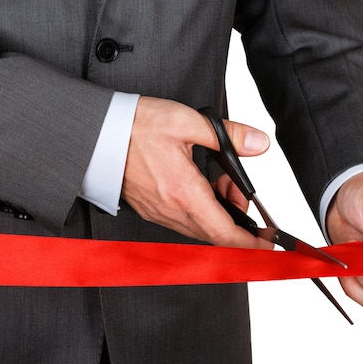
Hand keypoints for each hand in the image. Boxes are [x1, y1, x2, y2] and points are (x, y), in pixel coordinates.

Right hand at [122, 96, 272, 248]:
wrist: (94, 135)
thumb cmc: (132, 127)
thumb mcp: (187, 121)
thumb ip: (227, 135)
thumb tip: (257, 144)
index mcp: (183, 193)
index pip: (226, 233)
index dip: (252, 242)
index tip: (268, 242)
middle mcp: (171, 210)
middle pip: (216, 231)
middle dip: (237, 214)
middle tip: (235, 183)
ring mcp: (159, 213)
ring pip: (200, 226)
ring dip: (218, 211)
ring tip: (218, 178)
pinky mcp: (150, 209)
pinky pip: (184, 220)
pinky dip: (201, 209)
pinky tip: (200, 183)